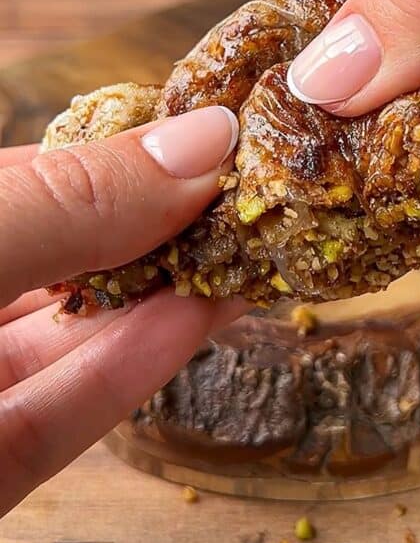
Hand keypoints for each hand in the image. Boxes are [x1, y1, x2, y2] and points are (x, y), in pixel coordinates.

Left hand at [0, 106, 243, 517]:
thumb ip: (77, 199)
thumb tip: (206, 140)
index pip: (44, 173)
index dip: (128, 149)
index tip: (212, 132)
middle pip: (71, 254)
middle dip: (162, 224)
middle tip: (249, 193)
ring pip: (79, 333)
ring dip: (170, 293)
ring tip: (252, 252)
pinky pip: (69, 411)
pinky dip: (139, 364)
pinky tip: (206, 317)